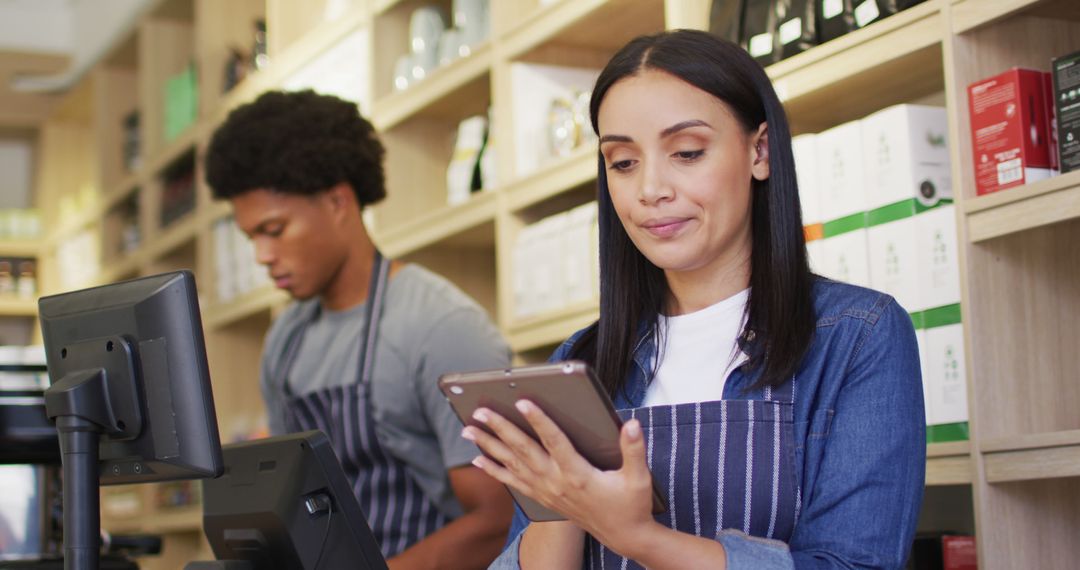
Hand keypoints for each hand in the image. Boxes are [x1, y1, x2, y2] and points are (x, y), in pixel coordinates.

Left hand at [462, 400, 658, 557]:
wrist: (623, 536)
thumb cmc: (631, 505)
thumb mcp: (639, 478)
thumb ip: (634, 449)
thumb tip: (631, 423)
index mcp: (578, 475)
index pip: (555, 442)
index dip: (539, 420)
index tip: (523, 402)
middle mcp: (557, 483)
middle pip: (524, 450)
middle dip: (500, 428)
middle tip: (480, 410)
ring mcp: (547, 492)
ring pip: (513, 464)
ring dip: (490, 446)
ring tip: (469, 429)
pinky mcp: (544, 498)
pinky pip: (514, 483)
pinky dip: (495, 470)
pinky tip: (479, 459)